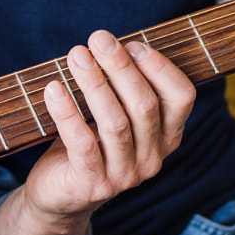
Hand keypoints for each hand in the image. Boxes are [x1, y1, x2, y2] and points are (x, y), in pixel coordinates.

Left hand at [25, 31, 196, 220]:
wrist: (60, 195)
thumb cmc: (89, 142)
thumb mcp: (114, 114)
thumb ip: (122, 86)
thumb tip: (111, 43)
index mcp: (167, 136)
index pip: (181, 97)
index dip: (160, 68)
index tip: (132, 44)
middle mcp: (153, 157)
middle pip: (145, 105)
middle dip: (121, 68)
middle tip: (98, 39)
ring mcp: (125, 175)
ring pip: (115, 123)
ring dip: (94, 83)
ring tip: (76, 55)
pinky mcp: (93, 184)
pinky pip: (82, 143)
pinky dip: (67, 113)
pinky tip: (53, 88)